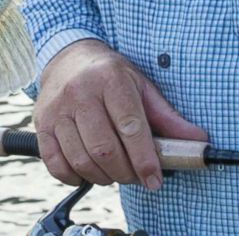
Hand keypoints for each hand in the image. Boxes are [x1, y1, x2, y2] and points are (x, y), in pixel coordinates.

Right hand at [35, 39, 207, 189]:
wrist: (67, 59)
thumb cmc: (110, 75)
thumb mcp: (141, 86)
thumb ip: (167, 117)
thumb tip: (197, 141)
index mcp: (111, 80)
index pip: (131, 127)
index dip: (144, 159)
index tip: (154, 179)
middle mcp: (80, 93)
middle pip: (105, 149)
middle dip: (125, 172)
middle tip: (135, 176)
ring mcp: (57, 109)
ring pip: (81, 159)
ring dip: (103, 177)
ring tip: (114, 172)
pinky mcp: (41, 124)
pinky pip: (55, 164)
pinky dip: (74, 177)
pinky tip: (88, 171)